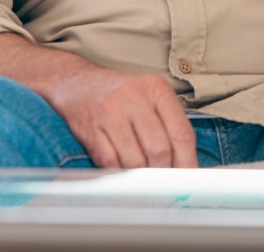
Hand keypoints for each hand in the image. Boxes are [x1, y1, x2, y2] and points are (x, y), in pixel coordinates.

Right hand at [48, 67, 196, 168]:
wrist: (76, 82)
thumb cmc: (119, 93)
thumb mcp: (149, 96)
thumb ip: (169, 125)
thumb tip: (186, 167)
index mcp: (155, 88)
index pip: (182, 133)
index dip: (188, 163)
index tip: (188, 179)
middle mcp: (133, 97)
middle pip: (159, 150)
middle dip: (162, 172)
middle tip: (162, 182)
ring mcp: (109, 112)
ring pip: (135, 161)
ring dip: (140, 177)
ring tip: (141, 177)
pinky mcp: (90, 128)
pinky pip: (110, 163)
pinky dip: (119, 173)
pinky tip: (122, 171)